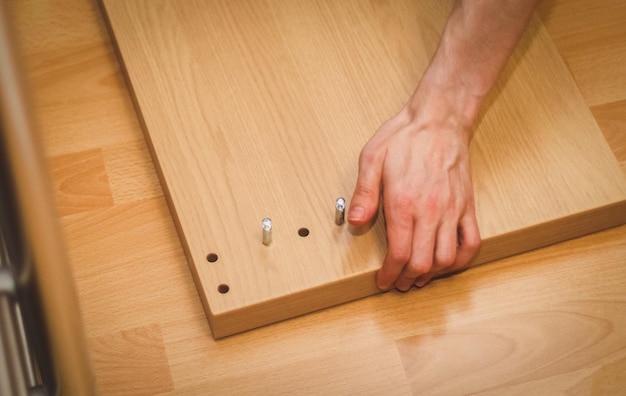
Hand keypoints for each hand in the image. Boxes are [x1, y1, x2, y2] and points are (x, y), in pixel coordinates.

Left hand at [348, 90, 480, 290]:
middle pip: (422, 263)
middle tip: (397, 283)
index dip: (389, 275)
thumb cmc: (404, 137)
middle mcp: (430, 212)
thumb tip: (355, 222)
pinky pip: (471, 242)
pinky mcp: (467, 206)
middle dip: (407, 280)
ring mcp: (452, 210)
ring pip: (446, 258)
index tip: (382, 281)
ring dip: (431, 274)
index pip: (399, 254)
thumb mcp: (372, 158)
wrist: (439, 119)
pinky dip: (461, 260)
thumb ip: (363, 193)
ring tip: (418, 277)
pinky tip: (448, 263)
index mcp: (404, 203)